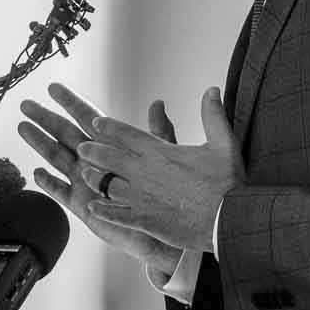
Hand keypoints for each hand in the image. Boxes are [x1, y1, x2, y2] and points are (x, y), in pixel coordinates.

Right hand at [18, 84, 181, 280]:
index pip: (87, 118)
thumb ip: (158, 130)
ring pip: (58, 158)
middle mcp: (94, 161)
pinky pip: (61, 192)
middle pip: (65, 135)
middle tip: (26, 104)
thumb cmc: (164, 191)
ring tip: (23, 127)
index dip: (71, 102)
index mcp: (112, 145)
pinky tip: (37, 172)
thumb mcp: (162, 156)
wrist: (161, 228)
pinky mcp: (82, 206)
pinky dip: (49, 183)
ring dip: (40, 143)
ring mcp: (86, 182)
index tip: (53, 87)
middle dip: (46, 119)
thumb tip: (158, 102)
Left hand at [74, 85, 246, 253]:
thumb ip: (213, 115)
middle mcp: (144, 172)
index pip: (125, 134)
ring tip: (86, 174)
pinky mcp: (142, 220)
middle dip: (91, 151)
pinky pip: (113, 214)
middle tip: (82, 148)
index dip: (108, 127)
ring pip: (105, 185)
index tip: (97, 124)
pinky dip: (101, 209)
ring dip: (94, 178)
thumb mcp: (224, 143)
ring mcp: (140, 197)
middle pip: (107, 157)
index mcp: (160, 152)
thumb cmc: (227, 182)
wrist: (227, 219)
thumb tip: (212, 89)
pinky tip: (94, 208)